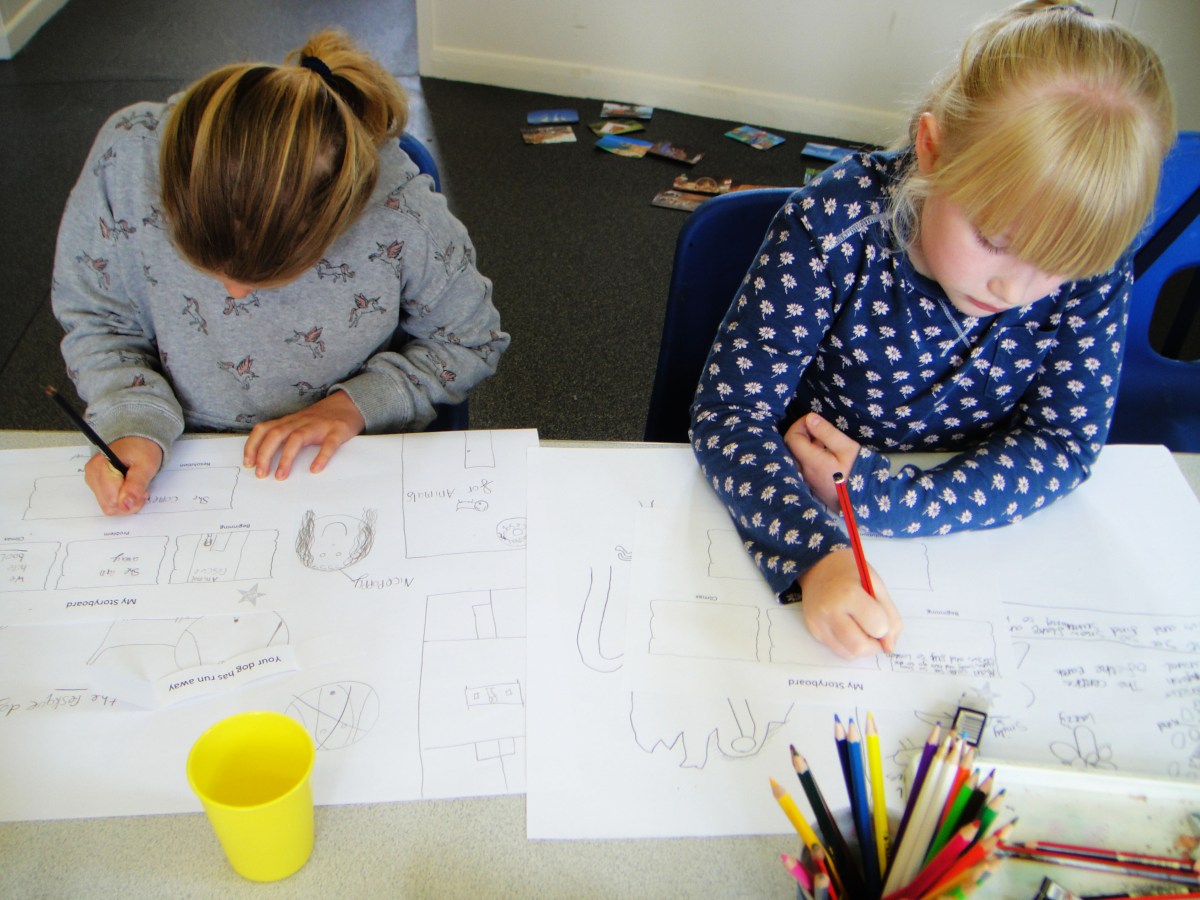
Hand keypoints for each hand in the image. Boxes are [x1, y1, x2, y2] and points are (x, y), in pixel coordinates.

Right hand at [83, 436, 162, 515]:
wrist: (137, 440)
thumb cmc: (142, 450)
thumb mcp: (146, 466)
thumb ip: (135, 486)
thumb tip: (125, 506)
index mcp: (100, 467)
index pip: (112, 501)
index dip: (131, 502)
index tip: (144, 491)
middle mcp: (92, 474)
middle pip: (108, 506)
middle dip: (129, 504)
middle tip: (142, 490)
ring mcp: (92, 480)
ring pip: (108, 506)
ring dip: (126, 502)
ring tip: (136, 487)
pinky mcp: (96, 484)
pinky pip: (108, 501)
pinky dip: (121, 499)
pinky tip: (129, 487)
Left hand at [243, 391, 365, 479]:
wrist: (348, 405)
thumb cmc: (319, 420)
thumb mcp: (297, 424)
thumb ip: (283, 436)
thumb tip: (263, 459)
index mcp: (289, 422)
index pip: (264, 429)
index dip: (252, 445)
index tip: (248, 463)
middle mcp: (300, 422)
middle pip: (276, 434)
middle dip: (264, 454)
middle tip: (260, 474)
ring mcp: (318, 426)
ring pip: (297, 438)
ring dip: (286, 458)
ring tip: (281, 476)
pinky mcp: (336, 431)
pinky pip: (328, 444)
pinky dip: (321, 457)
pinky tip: (315, 469)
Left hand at [784, 411, 861, 508]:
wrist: (864, 500)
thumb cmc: (858, 472)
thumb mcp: (847, 448)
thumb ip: (827, 432)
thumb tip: (810, 418)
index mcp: (810, 461)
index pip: (792, 437)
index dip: (799, 424)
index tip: (814, 419)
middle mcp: (803, 471)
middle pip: (793, 446)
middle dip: (804, 432)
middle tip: (821, 428)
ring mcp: (807, 479)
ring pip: (799, 455)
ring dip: (809, 443)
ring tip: (827, 439)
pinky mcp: (812, 484)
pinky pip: (805, 464)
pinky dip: (811, 454)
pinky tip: (827, 453)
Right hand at [797, 548, 902, 658]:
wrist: (818, 565)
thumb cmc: (851, 572)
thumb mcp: (877, 585)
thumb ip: (890, 616)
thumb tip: (889, 647)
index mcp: (849, 594)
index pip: (878, 627)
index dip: (885, 626)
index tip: (881, 616)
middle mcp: (830, 611)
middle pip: (859, 647)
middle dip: (874, 645)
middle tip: (874, 631)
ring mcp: (818, 622)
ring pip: (848, 654)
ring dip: (862, 647)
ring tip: (861, 629)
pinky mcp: (813, 630)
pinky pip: (837, 650)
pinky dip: (848, 645)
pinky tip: (848, 628)